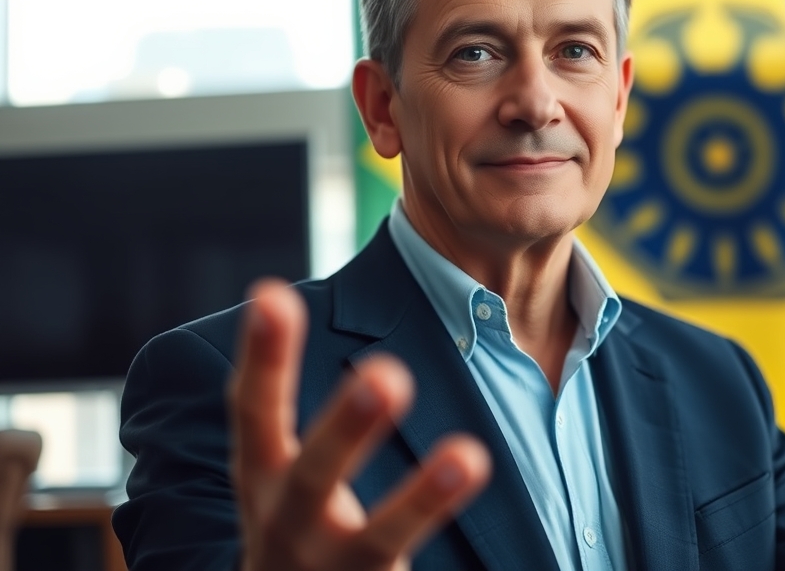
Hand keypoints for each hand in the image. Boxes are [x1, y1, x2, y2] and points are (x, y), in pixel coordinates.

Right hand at [229, 280, 492, 570]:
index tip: (270, 295)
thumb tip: (272, 293)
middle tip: (386, 375)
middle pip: (312, 476)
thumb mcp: (284, 472)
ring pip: (378, 539)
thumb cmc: (296, 529)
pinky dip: (437, 544)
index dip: (262, 358)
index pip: (254, 412)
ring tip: (469, 455)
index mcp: (262, 478)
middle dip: (346, 427)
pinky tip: (478, 483)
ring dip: (421, 498)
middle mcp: (285, 525)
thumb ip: (298, 408)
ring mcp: (328, 570)